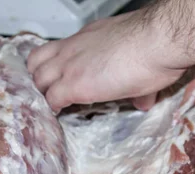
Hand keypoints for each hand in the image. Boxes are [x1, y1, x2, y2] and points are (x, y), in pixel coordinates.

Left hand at [27, 10, 187, 112]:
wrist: (157, 41)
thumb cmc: (154, 46)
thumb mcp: (140, 61)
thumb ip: (136, 82)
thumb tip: (143, 101)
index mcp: (87, 38)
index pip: (58, 50)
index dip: (54, 66)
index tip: (61, 79)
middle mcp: (73, 48)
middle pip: (38, 61)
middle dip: (41, 79)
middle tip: (49, 93)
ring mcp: (70, 66)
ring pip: (38, 80)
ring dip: (43, 94)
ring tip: (51, 107)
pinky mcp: (73, 85)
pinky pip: (50, 100)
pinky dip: (51, 109)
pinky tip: (58, 114)